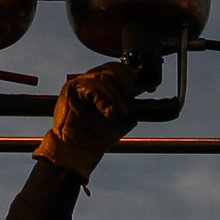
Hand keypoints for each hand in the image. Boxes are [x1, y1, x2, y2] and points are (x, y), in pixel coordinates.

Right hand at [33, 60, 154, 178]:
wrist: (77, 152)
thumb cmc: (95, 139)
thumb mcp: (120, 122)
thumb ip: (130, 110)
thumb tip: (144, 105)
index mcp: (101, 86)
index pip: (119, 70)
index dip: (133, 76)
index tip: (148, 87)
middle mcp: (90, 81)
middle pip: (112, 68)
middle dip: (127, 81)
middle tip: (132, 95)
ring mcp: (79, 84)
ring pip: (103, 77)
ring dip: (116, 96)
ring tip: (121, 113)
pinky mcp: (71, 90)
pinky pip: (92, 86)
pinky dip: (104, 99)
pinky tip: (109, 113)